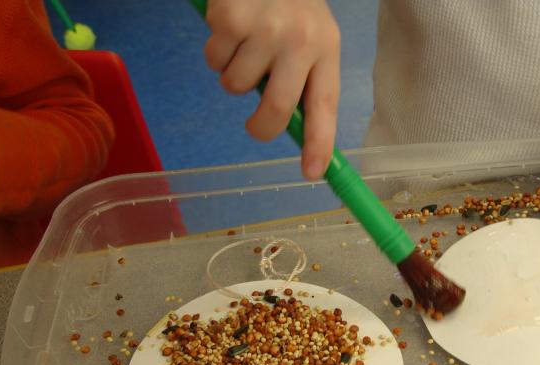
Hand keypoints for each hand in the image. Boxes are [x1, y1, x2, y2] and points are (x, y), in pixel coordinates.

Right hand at [204, 0, 340, 180]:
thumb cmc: (290, 5)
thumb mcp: (311, 36)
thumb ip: (303, 80)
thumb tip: (289, 129)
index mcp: (326, 48)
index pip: (325, 105)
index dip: (319, 143)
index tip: (312, 173)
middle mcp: (299, 40)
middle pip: (276, 109)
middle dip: (260, 127)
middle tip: (254, 125)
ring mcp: (264, 29)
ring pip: (235, 86)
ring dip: (233, 75)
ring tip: (245, 46)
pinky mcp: (230, 19)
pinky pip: (214, 61)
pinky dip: (216, 52)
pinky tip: (231, 28)